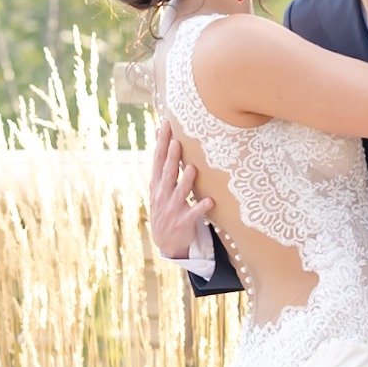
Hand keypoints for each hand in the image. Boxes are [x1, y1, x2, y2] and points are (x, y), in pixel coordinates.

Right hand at [148, 117, 212, 259]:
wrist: (166, 242)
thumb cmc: (166, 207)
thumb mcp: (160, 188)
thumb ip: (164, 167)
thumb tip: (167, 140)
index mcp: (157, 184)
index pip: (157, 160)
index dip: (160, 142)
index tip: (165, 124)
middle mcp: (163, 195)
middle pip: (167, 173)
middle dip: (171, 158)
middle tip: (176, 141)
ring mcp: (172, 209)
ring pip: (180, 193)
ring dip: (186, 181)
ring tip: (192, 168)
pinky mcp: (183, 222)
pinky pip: (194, 214)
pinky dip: (202, 207)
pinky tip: (210, 201)